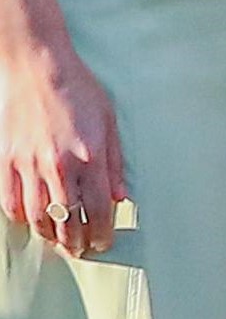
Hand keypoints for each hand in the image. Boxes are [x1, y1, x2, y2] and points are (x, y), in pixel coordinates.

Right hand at [2, 35, 125, 258]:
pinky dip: (22, 218)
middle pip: (66, 221)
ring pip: (37, 217)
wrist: (38, 68)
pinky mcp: (6, 161)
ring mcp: (28, 165)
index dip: (101, 233)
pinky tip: (32, 220)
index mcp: (89, 157)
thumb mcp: (110, 122)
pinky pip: (10, 203)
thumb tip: (120, 196)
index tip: (103, 242)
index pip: (97, 211)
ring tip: (59, 242)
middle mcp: (59, 166)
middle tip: (81, 250)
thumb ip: (115, 163)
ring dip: (49, 236)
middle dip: (76, 242)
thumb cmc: (79, 90)